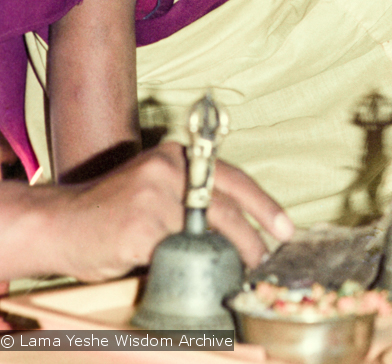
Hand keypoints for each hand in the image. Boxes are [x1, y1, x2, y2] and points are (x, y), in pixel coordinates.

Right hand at [2, 143, 292, 282]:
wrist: (62, 222)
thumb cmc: (112, 211)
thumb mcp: (154, 187)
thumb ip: (189, 197)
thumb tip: (236, 230)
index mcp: (175, 157)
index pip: (232, 178)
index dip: (263, 205)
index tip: (285, 228)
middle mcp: (167, 169)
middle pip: (225, 208)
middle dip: (251, 239)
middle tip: (264, 260)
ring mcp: (153, 197)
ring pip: (205, 235)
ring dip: (224, 259)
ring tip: (234, 273)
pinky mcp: (139, 229)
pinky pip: (175, 255)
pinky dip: (187, 270)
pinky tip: (189, 278)